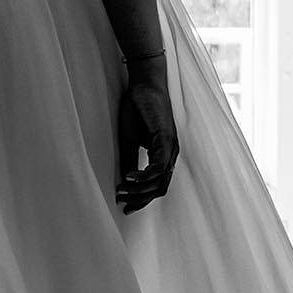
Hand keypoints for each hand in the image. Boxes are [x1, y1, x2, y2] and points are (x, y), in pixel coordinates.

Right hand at [116, 65, 179, 212]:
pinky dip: (143, 175)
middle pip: (160, 188)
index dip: (143, 199)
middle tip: (123, 202)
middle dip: (141, 199)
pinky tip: (128, 177)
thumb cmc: (137, 109)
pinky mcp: (166, 140)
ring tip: (121, 189)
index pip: (157, 186)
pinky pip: (158, 166)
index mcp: (163, 155)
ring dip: (140, 190)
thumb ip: (130, 161)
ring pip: (160, 181)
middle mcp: (171, 155)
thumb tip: (125, 182)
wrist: (144, 85)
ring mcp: (171, 148)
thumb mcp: (129, 140)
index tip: (126, 207)